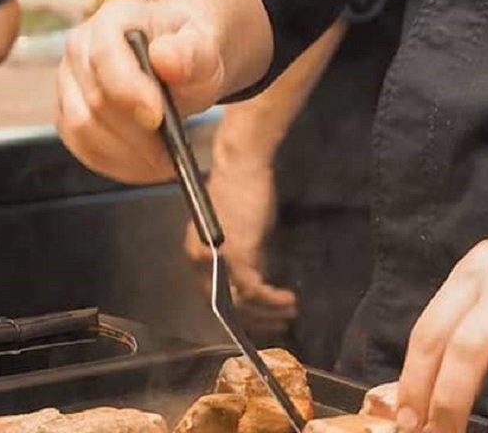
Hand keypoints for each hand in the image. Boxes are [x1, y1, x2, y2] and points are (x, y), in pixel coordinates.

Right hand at [56, 0, 227, 182]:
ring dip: (124, 154)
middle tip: (169, 154)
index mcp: (113, 18)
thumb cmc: (190, 52)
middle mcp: (81, 45)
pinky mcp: (66, 112)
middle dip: (134, 133)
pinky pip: (81, 147)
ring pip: (82, 129)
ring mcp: (68, 80)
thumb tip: (165, 59)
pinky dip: (115, 163)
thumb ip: (191, 52)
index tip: (158, 118)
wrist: (179, 60)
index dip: (129, 91)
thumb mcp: (204, 49)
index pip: (106, 57)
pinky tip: (145, 165)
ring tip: (162, 162)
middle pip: (93, 99)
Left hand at [184, 149, 296, 334]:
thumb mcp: (244, 229)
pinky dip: (272, 299)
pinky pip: (254, 290)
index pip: (214, 293)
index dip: (238, 309)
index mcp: (197, 253)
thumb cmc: (244, 188)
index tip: (260, 317)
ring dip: (268, 312)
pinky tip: (288, 299)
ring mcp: (217, 261)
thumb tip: (258, 277)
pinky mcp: (237, 256)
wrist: (242, 165)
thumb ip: (247, 255)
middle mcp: (200, 261)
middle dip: (254, 319)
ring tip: (290, 313)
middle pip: (225, 305)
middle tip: (278, 323)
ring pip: (241, 302)